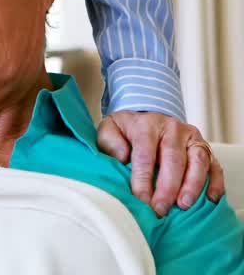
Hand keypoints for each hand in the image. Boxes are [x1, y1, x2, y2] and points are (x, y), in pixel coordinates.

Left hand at [96, 111, 226, 216]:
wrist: (147, 116)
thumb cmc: (127, 130)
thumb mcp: (110, 128)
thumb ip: (110, 141)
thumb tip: (122, 157)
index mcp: (147, 125)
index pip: (145, 154)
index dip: (143, 179)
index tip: (141, 200)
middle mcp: (173, 129)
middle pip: (173, 159)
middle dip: (167, 187)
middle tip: (160, 209)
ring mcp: (192, 138)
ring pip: (198, 161)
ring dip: (192, 185)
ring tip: (184, 205)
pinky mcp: (206, 148)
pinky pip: (215, 166)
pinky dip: (214, 183)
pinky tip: (210, 200)